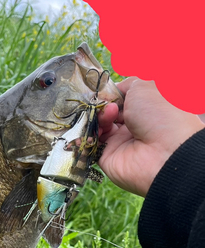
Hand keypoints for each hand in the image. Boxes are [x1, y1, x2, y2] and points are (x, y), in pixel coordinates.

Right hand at [97, 78, 204, 196]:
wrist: (163, 154)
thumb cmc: (160, 115)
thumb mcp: (145, 86)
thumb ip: (127, 85)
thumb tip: (112, 92)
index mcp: (146, 110)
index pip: (122, 99)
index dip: (112, 93)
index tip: (106, 90)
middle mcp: (134, 127)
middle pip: (108, 113)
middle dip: (103, 105)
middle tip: (107, 103)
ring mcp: (120, 143)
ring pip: (99, 126)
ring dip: (99, 117)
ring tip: (108, 115)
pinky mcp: (107, 157)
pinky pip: (91, 144)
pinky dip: (88, 135)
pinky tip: (96, 127)